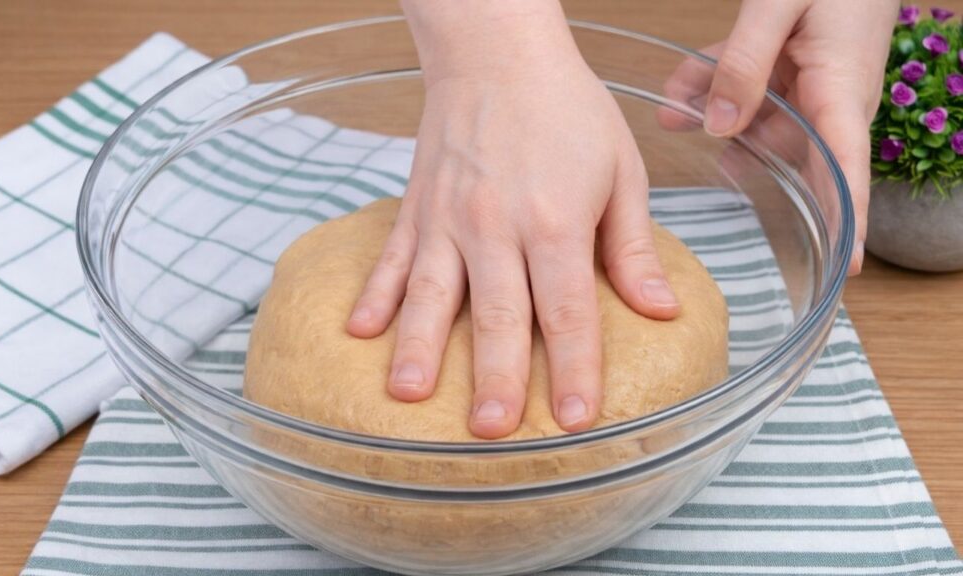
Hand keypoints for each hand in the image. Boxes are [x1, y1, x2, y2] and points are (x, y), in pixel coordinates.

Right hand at [346, 0, 679, 438]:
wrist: (497, 52)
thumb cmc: (567, 108)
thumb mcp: (622, 170)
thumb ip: (631, 247)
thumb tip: (661, 312)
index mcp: (556, 221)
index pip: (566, 310)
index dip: (572, 368)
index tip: (573, 420)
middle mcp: (497, 224)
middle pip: (496, 313)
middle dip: (493, 376)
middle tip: (489, 431)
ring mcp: (448, 217)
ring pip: (431, 293)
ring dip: (419, 346)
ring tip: (408, 395)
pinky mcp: (416, 207)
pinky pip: (391, 257)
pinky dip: (374, 295)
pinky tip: (359, 333)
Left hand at [700, 0, 898, 273]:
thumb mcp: (780, 4)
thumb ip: (745, 64)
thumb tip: (718, 126)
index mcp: (842, 91)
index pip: (849, 172)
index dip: (849, 222)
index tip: (846, 269)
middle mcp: (831, 99)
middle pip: (794, 157)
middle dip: (752, 172)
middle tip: (716, 199)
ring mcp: (812, 86)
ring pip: (758, 121)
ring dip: (715, 118)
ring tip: (671, 117)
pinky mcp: (792, 70)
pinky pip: (750, 90)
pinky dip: (714, 87)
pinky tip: (679, 93)